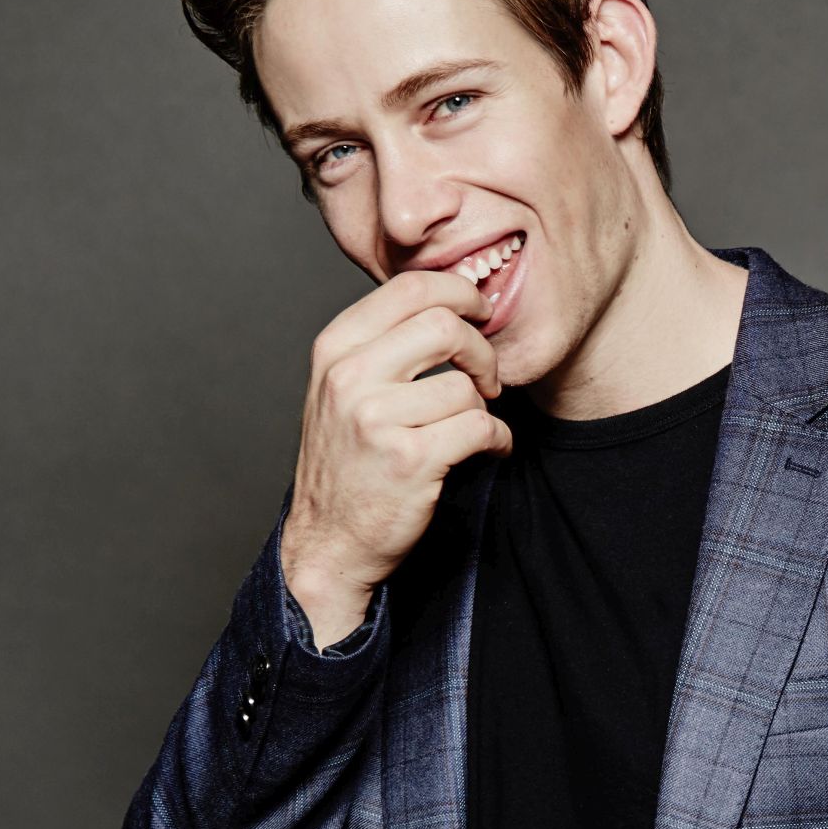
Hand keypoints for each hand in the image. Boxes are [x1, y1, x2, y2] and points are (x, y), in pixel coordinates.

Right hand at [280, 270, 510, 644]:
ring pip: (466, 387)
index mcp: (335, 348)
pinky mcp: (409, 460)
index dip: (460, 291)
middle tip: (489, 377)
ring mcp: (376, 418)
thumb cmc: (346, 464)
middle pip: (445, 324)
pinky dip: (499, 439)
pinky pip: (480, 428)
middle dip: (482, 350)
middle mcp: (349, 376)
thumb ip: (383, 343)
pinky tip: (491, 449)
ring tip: (474, 429)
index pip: (411, 287)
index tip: (480, 311)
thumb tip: (450, 300)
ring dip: (485, 410)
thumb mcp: (342, 388)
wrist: (328, 541)